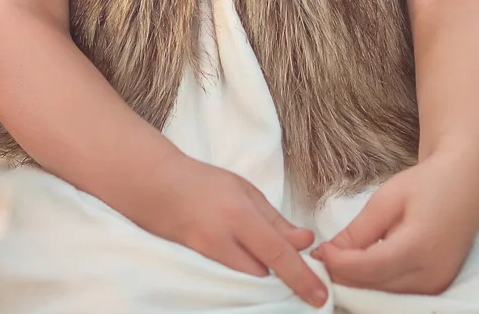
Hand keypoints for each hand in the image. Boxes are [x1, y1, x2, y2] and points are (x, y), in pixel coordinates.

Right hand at [139, 155, 329, 307]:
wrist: (158, 188)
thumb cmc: (205, 183)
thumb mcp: (246, 191)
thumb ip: (275, 220)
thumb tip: (306, 241)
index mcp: (239, 216)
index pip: (277, 253)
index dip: (301, 276)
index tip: (320, 296)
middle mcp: (223, 241)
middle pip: (264, 274)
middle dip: (280, 271)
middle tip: (291, 259)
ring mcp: (208, 256)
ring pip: (248, 278)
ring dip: (261, 270)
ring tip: (259, 250)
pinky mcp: (199, 266)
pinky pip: (232, 277)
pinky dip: (245, 271)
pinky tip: (245, 256)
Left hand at [313, 151, 478, 294]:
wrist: (466, 182)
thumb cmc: (428, 183)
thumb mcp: (387, 199)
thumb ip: (359, 231)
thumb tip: (330, 253)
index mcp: (419, 247)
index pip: (368, 268)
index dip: (339, 263)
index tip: (320, 251)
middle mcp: (431, 274)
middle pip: (375, 286)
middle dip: (344, 274)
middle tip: (322, 257)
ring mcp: (437, 284)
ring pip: (384, 294)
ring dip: (358, 280)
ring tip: (339, 258)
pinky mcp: (437, 286)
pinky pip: (398, 292)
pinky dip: (376, 281)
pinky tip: (362, 264)